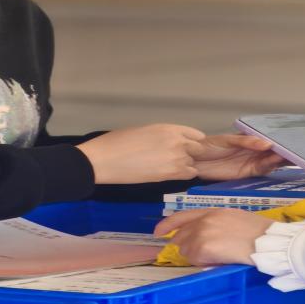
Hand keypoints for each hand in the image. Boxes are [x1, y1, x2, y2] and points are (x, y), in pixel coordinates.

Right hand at [76, 124, 203, 183]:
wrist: (105, 160)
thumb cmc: (117, 142)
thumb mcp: (144, 131)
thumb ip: (162, 136)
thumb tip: (168, 144)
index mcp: (169, 128)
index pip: (196, 135)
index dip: (193, 142)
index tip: (189, 147)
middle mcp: (177, 141)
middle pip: (199, 149)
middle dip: (193, 154)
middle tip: (179, 159)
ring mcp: (176, 158)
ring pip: (193, 163)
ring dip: (186, 166)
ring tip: (170, 168)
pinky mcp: (171, 174)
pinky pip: (189, 175)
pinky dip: (184, 175)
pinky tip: (172, 174)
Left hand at [153, 208, 271, 264]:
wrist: (269, 242)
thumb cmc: (261, 235)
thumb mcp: (236, 220)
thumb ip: (216, 225)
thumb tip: (202, 238)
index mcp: (214, 211)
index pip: (182, 216)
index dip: (167, 224)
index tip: (158, 233)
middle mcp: (205, 219)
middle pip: (181, 235)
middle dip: (187, 247)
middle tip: (202, 255)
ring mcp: (202, 233)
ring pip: (186, 250)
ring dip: (197, 257)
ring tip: (218, 257)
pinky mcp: (204, 247)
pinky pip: (194, 259)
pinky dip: (203, 263)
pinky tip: (218, 261)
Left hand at [190, 133, 285, 180]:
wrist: (194, 160)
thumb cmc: (209, 146)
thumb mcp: (227, 140)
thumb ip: (246, 142)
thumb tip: (267, 143)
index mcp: (250, 139)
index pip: (269, 139)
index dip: (281, 139)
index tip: (294, 138)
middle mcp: (254, 150)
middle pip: (273, 151)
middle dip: (286, 151)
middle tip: (299, 149)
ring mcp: (251, 162)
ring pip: (270, 161)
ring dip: (280, 158)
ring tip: (289, 155)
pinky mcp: (247, 173)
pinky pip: (262, 169)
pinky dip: (270, 165)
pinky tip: (276, 161)